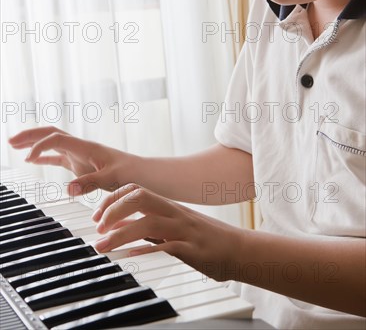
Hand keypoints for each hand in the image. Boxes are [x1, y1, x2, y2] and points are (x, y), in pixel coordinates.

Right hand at [8, 126, 131, 195]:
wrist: (140, 173)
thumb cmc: (129, 173)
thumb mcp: (111, 179)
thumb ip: (90, 183)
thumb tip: (67, 189)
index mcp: (86, 147)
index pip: (57, 139)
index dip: (41, 146)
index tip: (28, 159)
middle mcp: (80, 147)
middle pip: (51, 133)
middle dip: (30, 135)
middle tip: (11, 140)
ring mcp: (79, 154)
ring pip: (52, 143)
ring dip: (33, 142)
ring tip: (14, 145)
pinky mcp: (80, 163)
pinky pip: (57, 156)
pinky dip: (44, 156)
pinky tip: (32, 160)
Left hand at [92, 183, 244, 281]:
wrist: (240, 250)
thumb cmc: (207, 240)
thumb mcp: (174, 229)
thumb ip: (149, 227)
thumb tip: (120, 228)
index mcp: (169, 207)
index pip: (136, 191)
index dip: (112, 200)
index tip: (97, 217)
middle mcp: (175, 213)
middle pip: (140, 198)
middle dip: (113, 209)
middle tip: (98, 228)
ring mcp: (184, 230)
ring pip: (148, 223)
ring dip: (121, 234)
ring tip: (103, 247)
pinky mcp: (193, 249)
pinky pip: (167, 246)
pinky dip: (147, 250)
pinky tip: (131, 256)